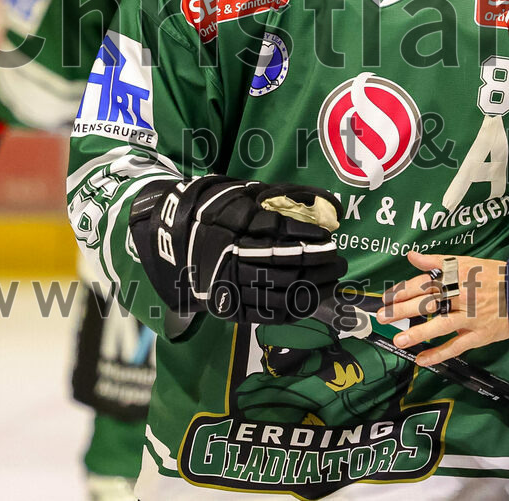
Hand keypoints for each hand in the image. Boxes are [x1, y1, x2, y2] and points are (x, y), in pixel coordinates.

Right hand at [129, 176, 346, 323]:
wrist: (168, 237)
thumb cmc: (216, 209)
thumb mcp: (246, 193)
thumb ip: (285, 198)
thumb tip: (328, 205)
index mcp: (235, 222)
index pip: (281, 231)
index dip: (310, 236)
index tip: (330, 237)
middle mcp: (231, 254)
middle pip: (285, 263)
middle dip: (319, 264)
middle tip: (340, 261)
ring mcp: (227, 283)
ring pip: (278, 290)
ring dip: (313, 287)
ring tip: (333, 280)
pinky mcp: (226, 305)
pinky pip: (265, 314)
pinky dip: (293, 310)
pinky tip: (311, 301)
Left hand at [379, 251, 508, 364]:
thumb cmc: (492, 276)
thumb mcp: (466, 262)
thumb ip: (437, 262)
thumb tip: (411, 256)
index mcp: (457, 275)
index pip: (425, 282)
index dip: (404, 290)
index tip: (387, 297)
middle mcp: (462, 295)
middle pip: (428, 302)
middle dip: (403, 310)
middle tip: (383, 317)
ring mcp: (470, 316)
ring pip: (441, 325)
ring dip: (418, 333)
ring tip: (398, 341)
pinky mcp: (478, 335)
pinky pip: (456, 346)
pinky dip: (438, 354)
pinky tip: (422, 360)